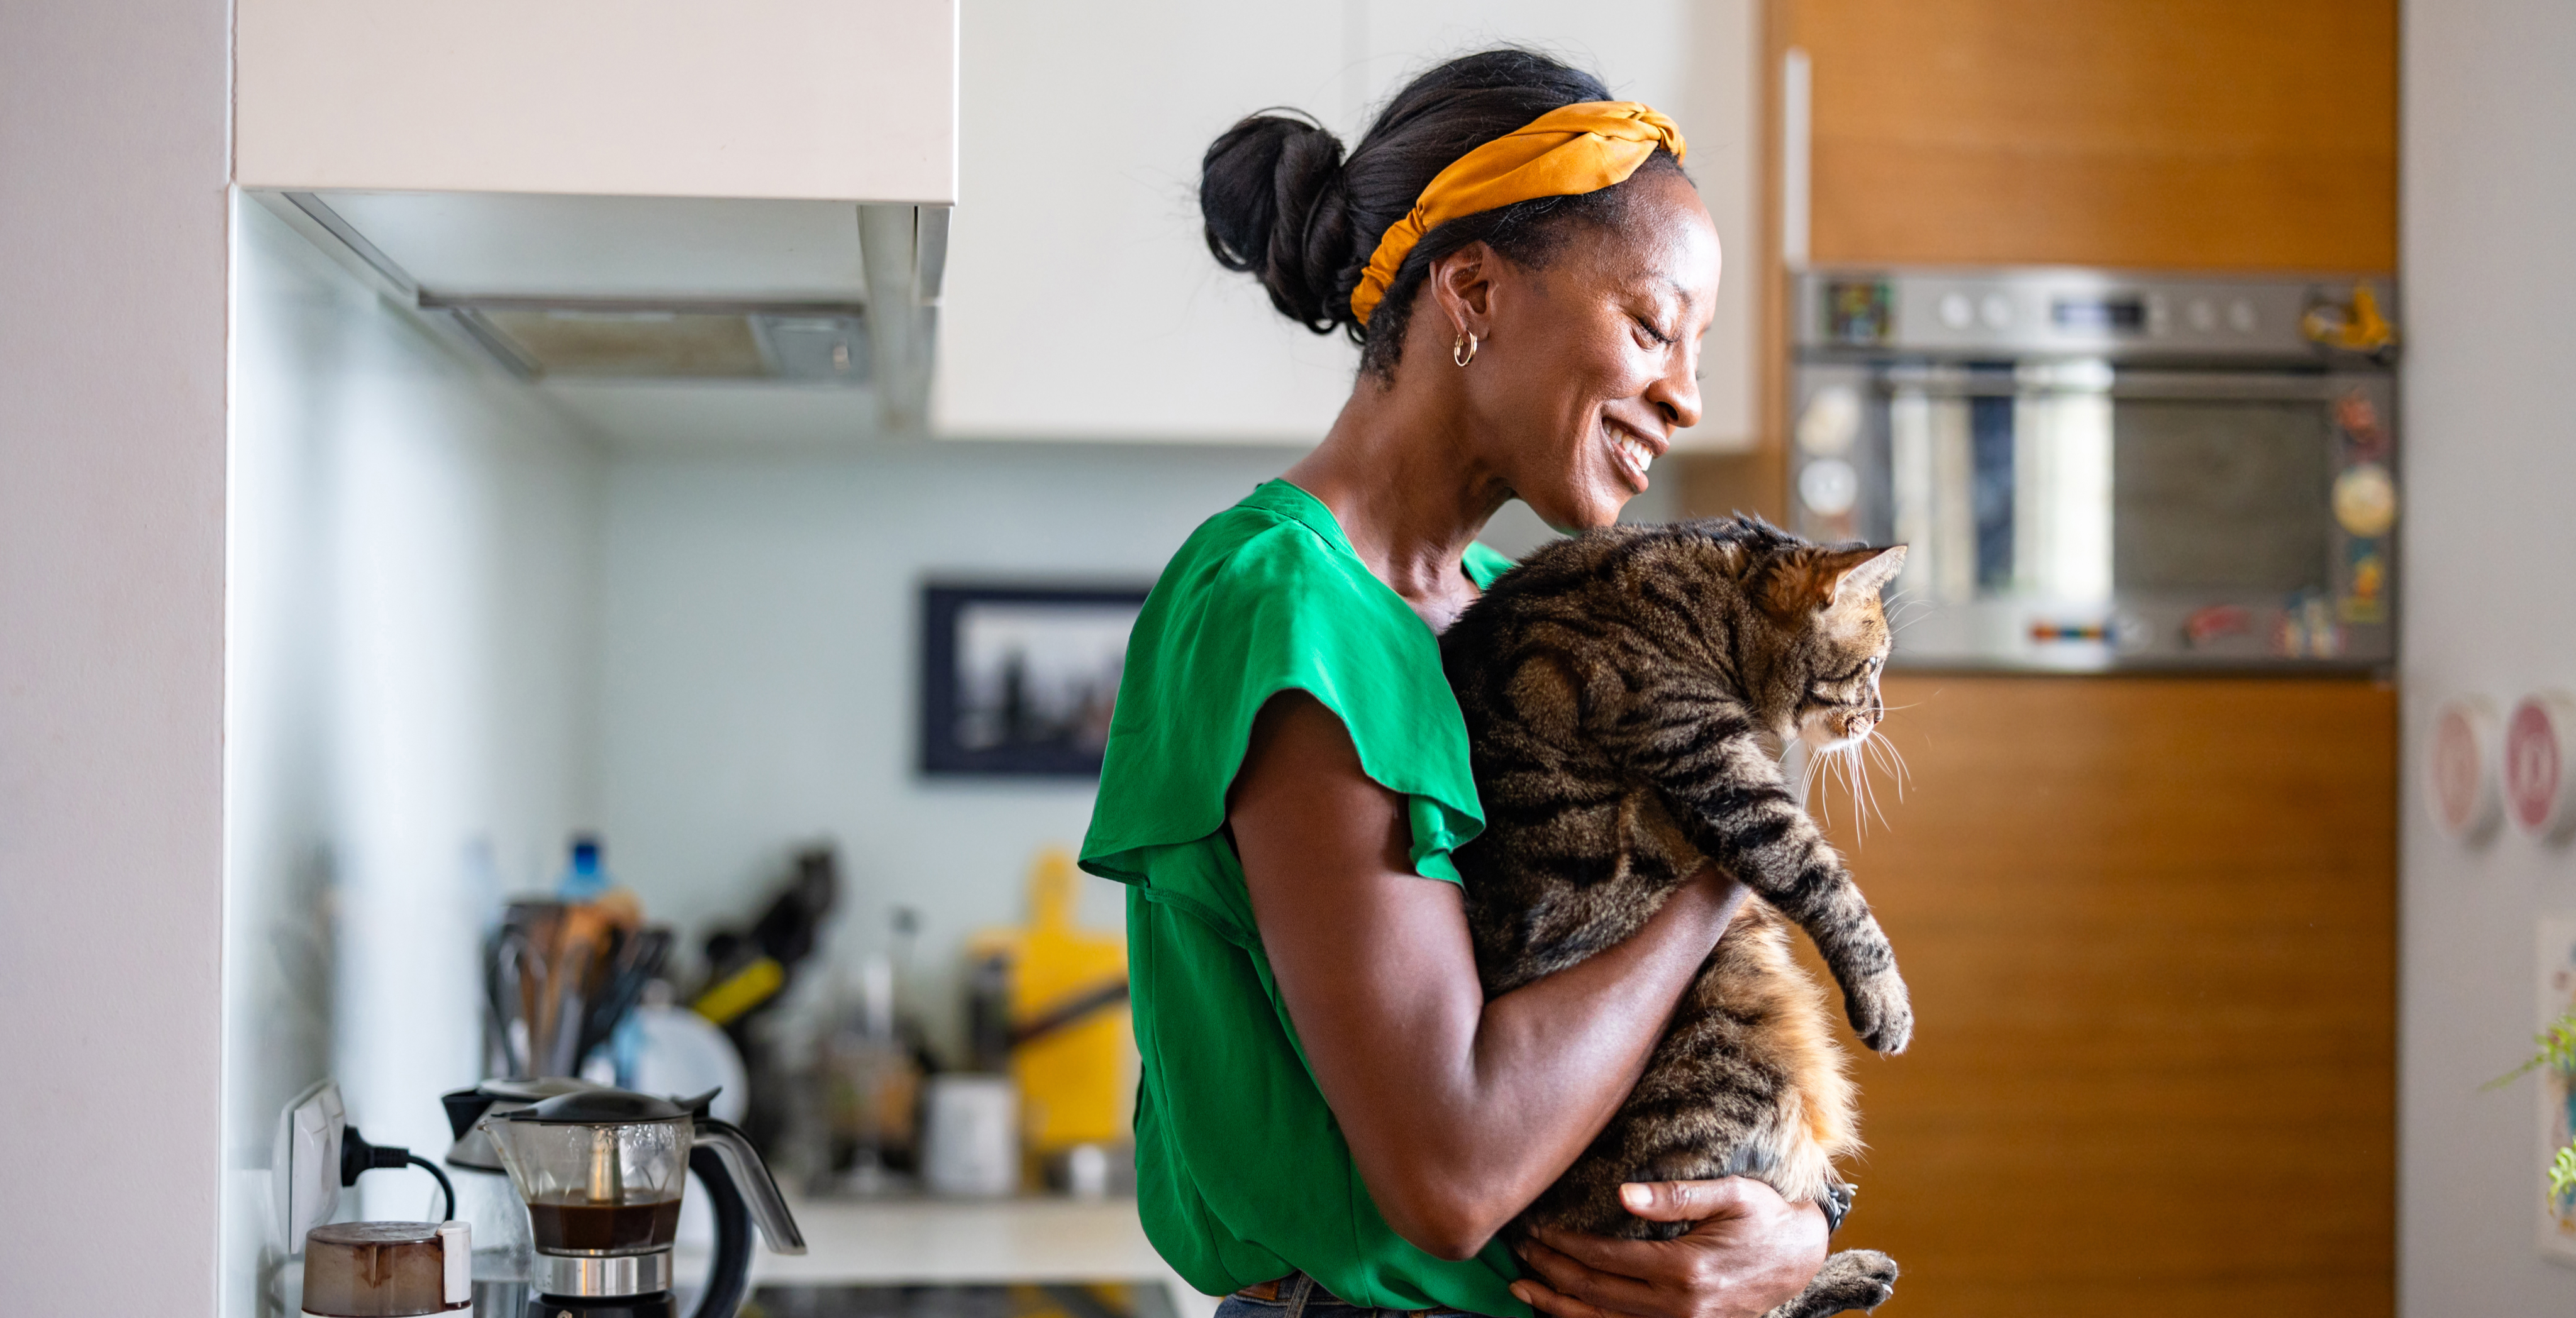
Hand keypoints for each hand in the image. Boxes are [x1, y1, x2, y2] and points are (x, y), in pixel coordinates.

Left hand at [1509, 1179, 1827, 1317]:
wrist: (1801, 1257)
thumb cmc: (1765, 1217)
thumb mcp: (1731, 1194)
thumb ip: (1676, 1196)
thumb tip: (1623, 1193)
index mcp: (1683, 1268)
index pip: (1604, 1258)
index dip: (1564, 1244)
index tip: (1535, 1228)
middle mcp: (1678, 1305)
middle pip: (1595, 1291)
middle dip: (1550, 1272)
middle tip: (1518, 1252)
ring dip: (1557, 1306)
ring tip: (1521, 1290)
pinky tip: (1564, 1311)